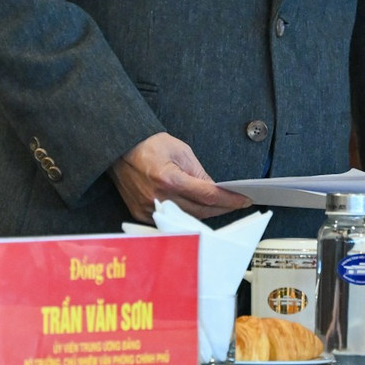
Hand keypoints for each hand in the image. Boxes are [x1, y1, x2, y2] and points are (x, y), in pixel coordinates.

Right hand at [110, 132, 251, 221]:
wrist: (121, 148)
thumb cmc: (148, 145)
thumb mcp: (181, 151)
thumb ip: (200, 173)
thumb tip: (215, 190)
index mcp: (169, 179)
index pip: (207, 195)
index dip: (229, 199)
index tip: (243, 199)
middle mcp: (159, 197)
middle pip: (200, 211)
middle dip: (221, 208)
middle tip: (235, 203)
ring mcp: (149, 208)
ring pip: (187, 219)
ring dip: (205, 214)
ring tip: (219, 206)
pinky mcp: (141, 213)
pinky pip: (171, 219)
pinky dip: (186, 216)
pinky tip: (196, 209)